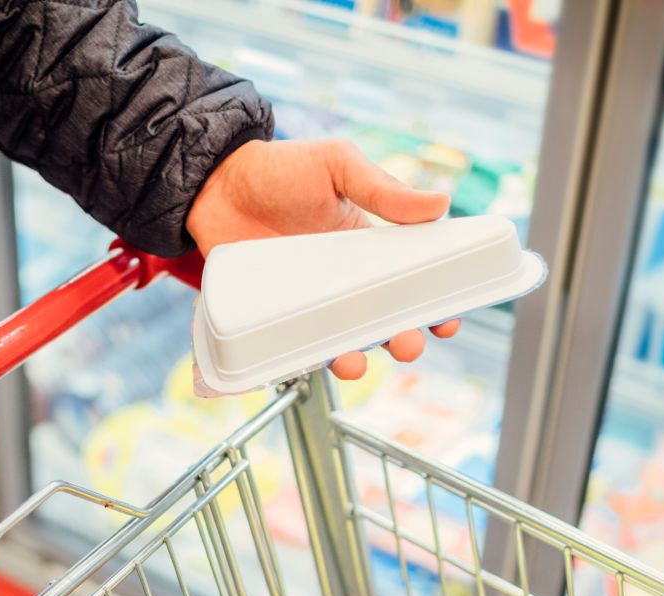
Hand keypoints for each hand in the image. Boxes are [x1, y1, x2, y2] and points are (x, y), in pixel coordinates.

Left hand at [186, 138, 462, 373]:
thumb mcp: (337, 166)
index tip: (450, 319)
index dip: (437, 303)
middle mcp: (345, 280)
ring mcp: (310, 300)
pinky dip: (308, 360)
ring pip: (343, 341)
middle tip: (408, 342)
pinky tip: (313, 362)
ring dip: (357, 358)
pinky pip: (297, 346)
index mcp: (370, 247)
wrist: (213, 184)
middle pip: (385, 320)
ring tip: (356, 361)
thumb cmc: (279, 169)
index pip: (414, 281)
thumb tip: (441, 204)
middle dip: (404, 338)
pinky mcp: (275, 314)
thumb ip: (383, 188)